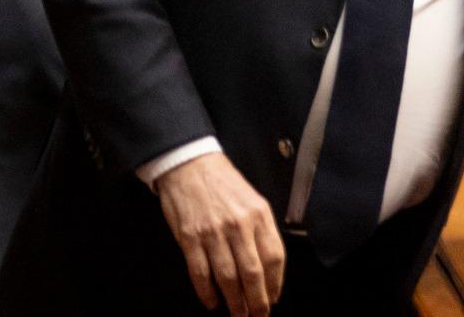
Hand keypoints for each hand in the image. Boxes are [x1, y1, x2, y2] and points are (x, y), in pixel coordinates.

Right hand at [152, 152, 285, 315]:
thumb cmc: (222, 183)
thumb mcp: (252, 200)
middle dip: (257, 302)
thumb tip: (268, 270)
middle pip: (253, 274)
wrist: (188, 163)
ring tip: (238, 314)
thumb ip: (261, 231)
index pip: (274, 258)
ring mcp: (212, 232)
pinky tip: (212, 301)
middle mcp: (238, 224)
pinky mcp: (189, 237)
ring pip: (227, 278)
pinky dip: (207, 292)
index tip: (273, 299)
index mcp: (258, 214)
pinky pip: (200, 272)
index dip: (275, 285)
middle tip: (257, 316)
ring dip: (234, 302)